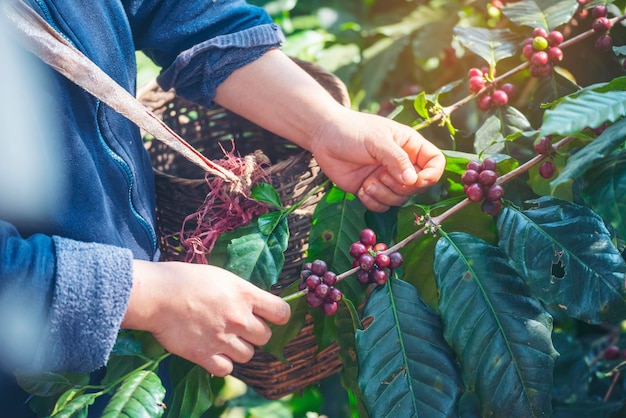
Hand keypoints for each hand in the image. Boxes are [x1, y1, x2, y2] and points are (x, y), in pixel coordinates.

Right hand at [122, 260, 290, 375]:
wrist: (157, 295)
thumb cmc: (183, 279)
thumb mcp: (220, 276)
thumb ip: (240, 291)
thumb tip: (252, 302)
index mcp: (245, 294)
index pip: (281, 312)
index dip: (278, 316)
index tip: (271, 316)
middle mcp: (239, 318)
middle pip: (265, 336)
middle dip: (255, 333)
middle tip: (239, 327)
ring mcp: (223, 338)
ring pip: (248, 355)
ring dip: (240, 349)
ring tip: (224, 340)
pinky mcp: (205, 355)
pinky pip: (227, 369)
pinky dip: (222, 363)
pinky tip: (213, 353)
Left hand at [310, 107, 445, 211]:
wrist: (323, 136)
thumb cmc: (351, 130)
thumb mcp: (376, 140)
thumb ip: (396, 159)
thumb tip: (412, 180)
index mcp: (410, 145)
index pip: (435, 163)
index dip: (431, 175)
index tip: (415, 179)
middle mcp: (402, 163)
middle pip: (418, 186)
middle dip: (400, 187)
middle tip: (381, 176)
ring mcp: (387, 178)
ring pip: (400, 199)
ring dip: (384, 195)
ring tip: (368, 183)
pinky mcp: (372, 190)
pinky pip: (382, 206)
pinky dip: (373, 202)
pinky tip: (361, 189)